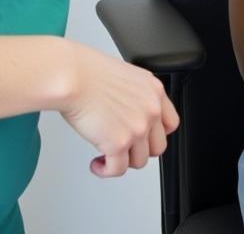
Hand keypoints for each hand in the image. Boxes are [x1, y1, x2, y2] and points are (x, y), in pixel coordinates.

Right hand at [60, 45, 178, 177]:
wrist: (73, 77)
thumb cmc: (89, 72)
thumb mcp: (125, 77)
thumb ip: (137, 97)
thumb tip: (131, 116)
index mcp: (154, 91)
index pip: (170, 123)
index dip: (155, 134)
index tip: (144, 138)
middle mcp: (150, 109)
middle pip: (158, 146)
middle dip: (139, 150)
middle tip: (123, 147)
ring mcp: (137, 128)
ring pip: (139, 161)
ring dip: (122, 160)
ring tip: (107, 154)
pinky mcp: (119, 144)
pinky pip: (117, 170)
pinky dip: (106, 171)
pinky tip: (97, 163)